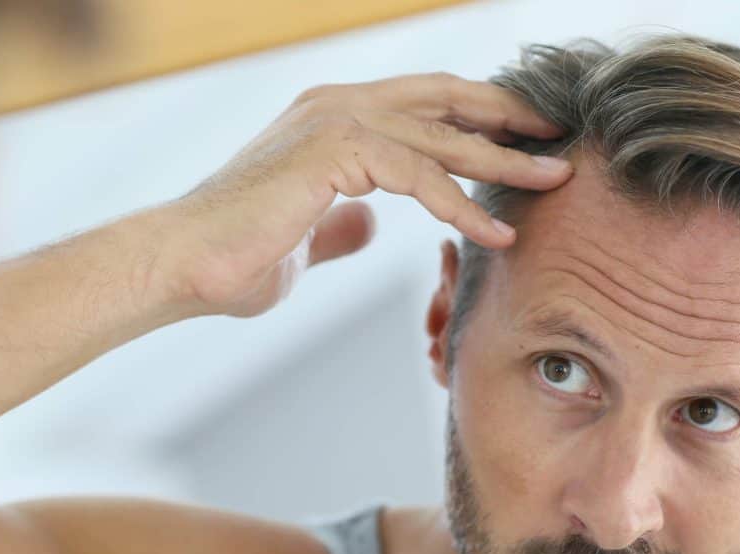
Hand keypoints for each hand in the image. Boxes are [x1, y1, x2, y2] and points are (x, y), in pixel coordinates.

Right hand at [154, 72, 572, 317]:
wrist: (182, 265)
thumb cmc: (236, 256)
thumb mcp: (308, 237)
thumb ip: (342, 222)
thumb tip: (368, 223)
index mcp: (332, 117)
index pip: (422, 105)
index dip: (477, 117)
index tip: (523, 140)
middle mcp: (336, 105)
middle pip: (444, 101)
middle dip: (507, 119)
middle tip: (557, 141)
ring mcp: (334, 122)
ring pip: (440, 136)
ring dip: (502, 161)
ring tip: (553, 184)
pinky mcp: (333, 152)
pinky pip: (418, 175)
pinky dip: (462, 204)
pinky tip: (496, 232)